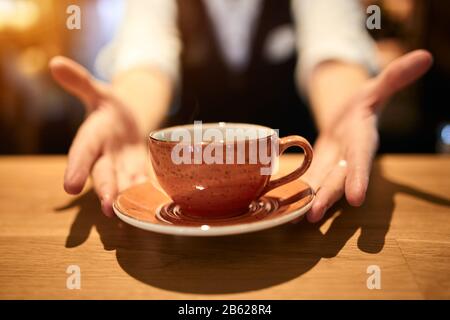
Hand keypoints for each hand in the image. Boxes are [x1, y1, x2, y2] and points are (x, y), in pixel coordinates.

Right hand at [50, 57, 147, 216]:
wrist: (127, 120)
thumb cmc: (109, 106)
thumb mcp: (97, 91)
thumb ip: (80, 81)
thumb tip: (56, 63)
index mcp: (92, 135)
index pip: (81, 152)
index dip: (75, 168)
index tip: (69, 186)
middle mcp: (104, 155)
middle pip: (103, 174)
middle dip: (105, 190)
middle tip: (108, 207)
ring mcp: (123, 165)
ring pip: (123, 183)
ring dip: (127, 196)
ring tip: (132, 212)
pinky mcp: (139, 168)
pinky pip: (143, 180)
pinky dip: (147, 190)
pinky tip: (154, 201)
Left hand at [304, 50, 432, 222]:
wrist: (349, 117)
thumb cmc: (364, 102)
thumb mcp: (375, 87)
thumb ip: (395, 77)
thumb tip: (423, 56)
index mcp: (362, 139)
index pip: (363, 159)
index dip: (360, 177)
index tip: (356, 198)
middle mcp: (349, 157)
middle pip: (339, 179)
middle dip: (328, 196)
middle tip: (314, 215)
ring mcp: (333, 165)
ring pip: (322, 184)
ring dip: (311, 200)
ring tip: (297, 217)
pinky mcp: (319, 167)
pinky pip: (309, 180)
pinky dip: (299, 192)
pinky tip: (286, 207)